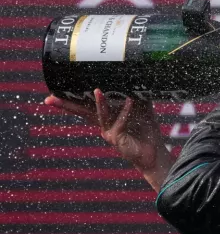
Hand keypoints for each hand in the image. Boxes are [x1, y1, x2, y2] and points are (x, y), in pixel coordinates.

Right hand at [44, 89, 174, 189]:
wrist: (154, 154)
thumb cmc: (145, 132)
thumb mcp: (141, 111)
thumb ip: (137, 97)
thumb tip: (138, 79)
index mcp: (106, 117)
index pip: (85, 106)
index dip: (71, 99)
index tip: (55, 91)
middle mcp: (103, 125)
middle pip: (82, 112)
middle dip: (66, 105)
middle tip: (51, 97)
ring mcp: (108, 132)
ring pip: (100, 115)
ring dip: (100, 103)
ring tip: (97, 91)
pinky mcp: (117, 138)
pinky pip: (120, 122)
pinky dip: (125, 111)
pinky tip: (129, 101)